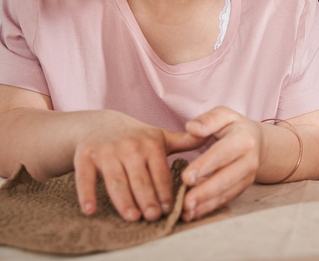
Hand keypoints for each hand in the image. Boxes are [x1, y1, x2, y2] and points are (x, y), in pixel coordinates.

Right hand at [74, 111, 205, 220]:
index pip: (160, 172)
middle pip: (139, 179)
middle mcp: (129, 147)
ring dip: (123, 200)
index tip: (171, 208)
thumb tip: (212, 137)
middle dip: (147, 198)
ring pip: (116, 181)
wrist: (100, 124)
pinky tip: (90, 210)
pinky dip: (87, 194)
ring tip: (132, 217)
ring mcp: (106, 151)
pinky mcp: (85, 156)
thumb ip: (185, 141)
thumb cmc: (136, 137)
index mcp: (151, 144)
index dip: (165, 191)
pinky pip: (85, 178)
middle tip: (153, 217)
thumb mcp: (161, 137)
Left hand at [180, 106, 261, 220]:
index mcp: (244, 138)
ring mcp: (249, 175)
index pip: (222, 153)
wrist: (257, 141)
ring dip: (206, 204)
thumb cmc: (233, 127)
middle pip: (227, 178)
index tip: (186, 177)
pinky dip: (210, 208)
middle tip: (185, 202)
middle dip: (205, 191)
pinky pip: (227, 199)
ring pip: (227, 192)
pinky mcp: (244, 187)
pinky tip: (194, 213)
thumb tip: (191, 128)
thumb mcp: (223, 115)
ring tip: (186, 212)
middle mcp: (250, 159)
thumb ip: (208, 119)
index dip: (205, 166)